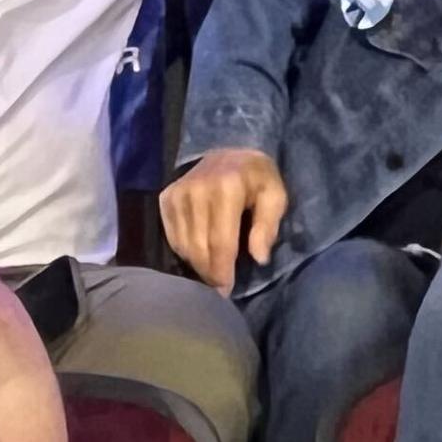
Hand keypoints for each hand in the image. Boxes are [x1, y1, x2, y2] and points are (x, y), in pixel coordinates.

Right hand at [159, 147, 287, 294]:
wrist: (229, 151)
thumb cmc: (255, 178)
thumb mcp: (275, 195)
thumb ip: (268, 226)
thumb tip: (259, 257)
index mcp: (228, 188)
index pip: (221, 241)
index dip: (223, 270)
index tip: (226, 290)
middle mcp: (198, 190)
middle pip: (199, 247)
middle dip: (210, 273)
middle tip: (219, 287)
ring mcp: (178, 194)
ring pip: (184, 245)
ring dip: (197, 265)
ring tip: (211, 273)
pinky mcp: (167, 198)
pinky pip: (173, 237)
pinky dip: (185, 251)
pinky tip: (199, 254)